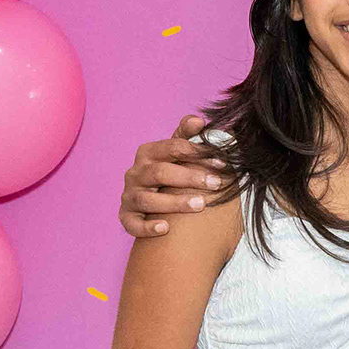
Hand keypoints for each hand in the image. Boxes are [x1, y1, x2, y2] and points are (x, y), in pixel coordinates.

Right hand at [119, 114, 234, 237]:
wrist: (148, 199)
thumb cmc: (168, 172)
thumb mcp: (176, 152)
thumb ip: (187, 135)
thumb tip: (199, 120)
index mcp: (148, 153)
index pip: (172, 148)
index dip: (198, 153)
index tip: (222, 162)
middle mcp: (135, 173)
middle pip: (160, 173)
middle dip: (190, 177)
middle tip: (216, 183)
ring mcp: (129, 196)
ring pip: (147, 200)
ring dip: (174, 202)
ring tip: (200, 205)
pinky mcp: (126, 217)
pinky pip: (132, 224)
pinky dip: (147, 227)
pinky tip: (165, 228)